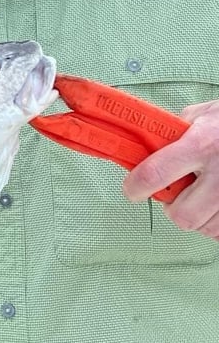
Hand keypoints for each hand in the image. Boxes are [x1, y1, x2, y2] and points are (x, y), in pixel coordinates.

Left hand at [123, 99, 218, 238]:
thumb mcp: (202, 115)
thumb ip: (174, 134)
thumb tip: (148, 150)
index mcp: (202, 144)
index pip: (154, 174)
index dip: (135, 188)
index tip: (132, 191)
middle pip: (182, 215)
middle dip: (174, 209)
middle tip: (177, 196)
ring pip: (206, 227)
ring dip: (199, 217)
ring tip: (203, 197)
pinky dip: (216, 223)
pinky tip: (215, 205)